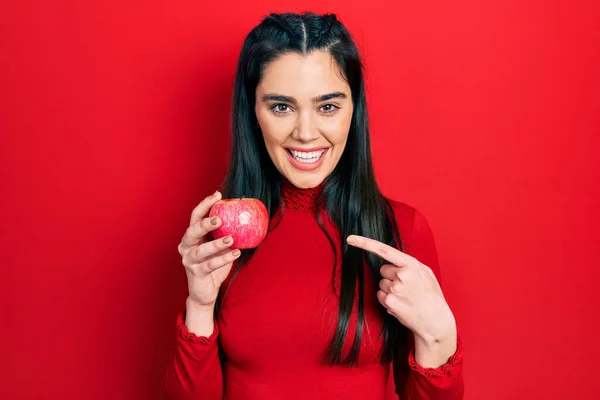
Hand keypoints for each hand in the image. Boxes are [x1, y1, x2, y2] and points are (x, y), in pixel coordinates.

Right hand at [178, 191, 240, 309]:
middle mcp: (186, 246)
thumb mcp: (220, 247)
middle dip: (205, 223)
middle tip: (220, 219)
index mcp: (192, 236)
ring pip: (201, 250)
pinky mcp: (196, 273)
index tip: (218, 195)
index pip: (195, 216)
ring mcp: (189, 260)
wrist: (205, 291)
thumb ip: (227, 233)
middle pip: (192, 231)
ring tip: (231, 239)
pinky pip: (210, 264)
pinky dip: (223, 258)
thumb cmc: (214, 266)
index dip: (205, 205)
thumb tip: (248, 218)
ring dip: (216, 243)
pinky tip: (235, 253)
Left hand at [346, 235, 455, 346]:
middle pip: (383, 270)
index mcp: (411, 264)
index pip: (384, 250)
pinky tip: (401, 304)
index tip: (351, 238)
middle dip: (391, 276)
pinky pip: (380, 295)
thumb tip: (393, 260)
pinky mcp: (389, 301)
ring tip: (405, 297)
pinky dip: (387, 300)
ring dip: (389, 289)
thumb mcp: (426, 273)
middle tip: (406, 287)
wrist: (435, 320)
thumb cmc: (431, 295)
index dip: (365, 243)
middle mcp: (402, 274)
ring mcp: (395, 288)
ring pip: (381, 283)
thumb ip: (409, 264)